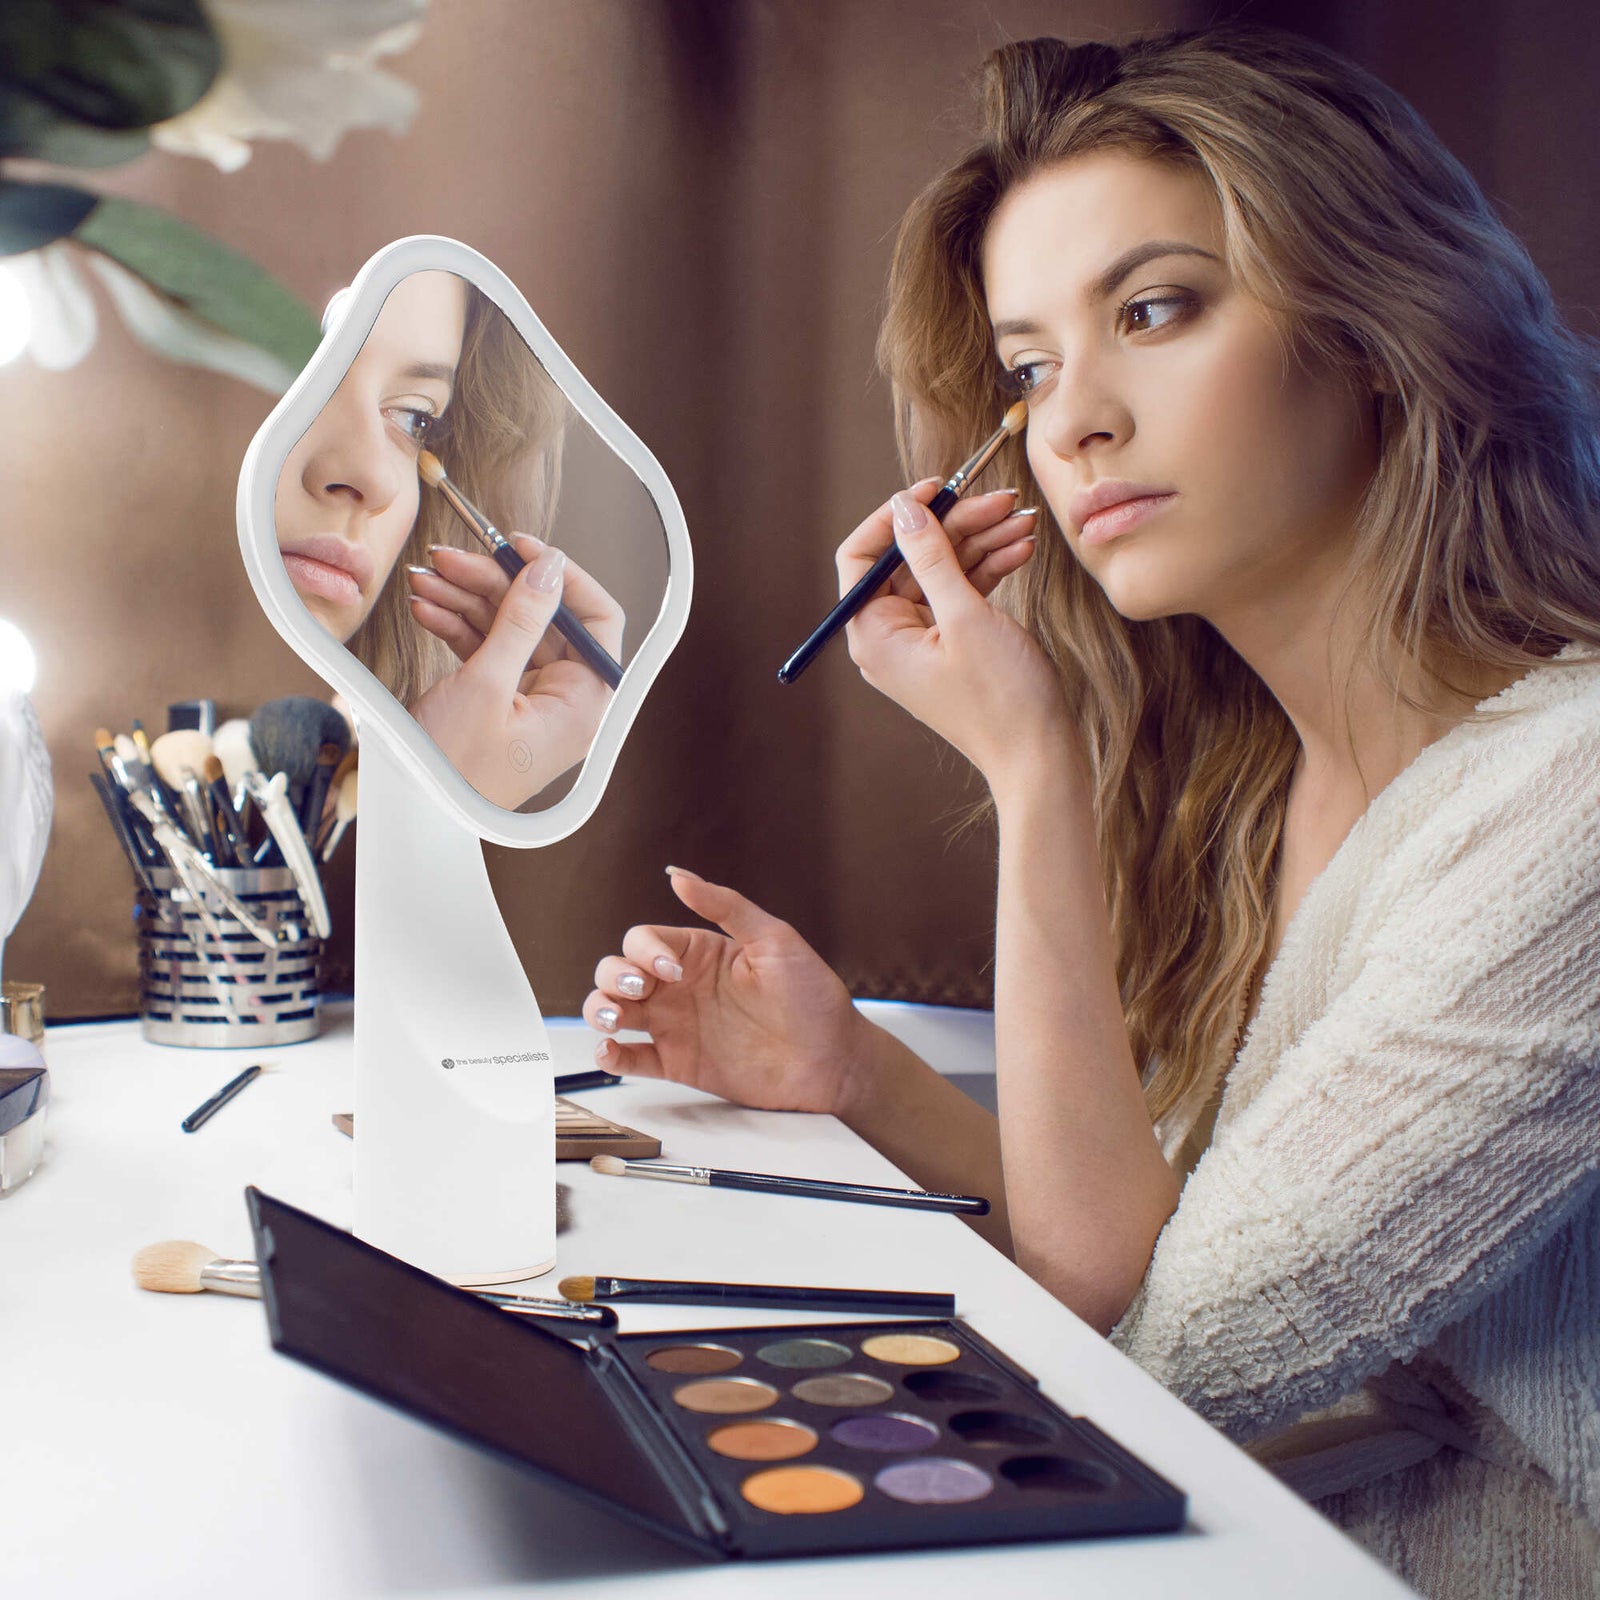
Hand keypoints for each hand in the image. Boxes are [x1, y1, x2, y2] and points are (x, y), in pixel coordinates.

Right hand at [405, 534, 623, 807]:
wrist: (411, 818)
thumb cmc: (451, 773)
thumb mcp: (486, 685)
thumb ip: (521, 621)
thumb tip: (548, 569)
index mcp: (583, 705)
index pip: (598, 621)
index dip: (564, 577)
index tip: (525, 548)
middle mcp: (565, 703)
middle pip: (545, 619)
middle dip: (496, 584)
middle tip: (453, 558)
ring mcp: (531, 703)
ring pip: (511, 631)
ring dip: (468, 600)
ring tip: (428, 579)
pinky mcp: (499, 705)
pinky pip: (488, 652)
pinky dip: (459, 628)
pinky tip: (429, 608)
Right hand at [581, 867, 867, 1115]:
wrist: (833, 1060)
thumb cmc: (813, 997)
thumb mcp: (775, 938)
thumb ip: (725, 905)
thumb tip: (678, 875)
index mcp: (699, 953)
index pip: (643, 940)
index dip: (646, 951)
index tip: (674, 970)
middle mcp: (681, 987)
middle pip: (617, 972)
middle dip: (615, 976)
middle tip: (642, 990)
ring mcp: (677, 1026)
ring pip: (615, 1011)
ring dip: (600, 1010)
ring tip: (613, 1019)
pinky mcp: (680, 1064)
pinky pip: (633, 1060)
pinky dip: (611, 1056)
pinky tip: (611, 1051)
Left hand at [839, 481, 1065, 785]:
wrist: (1040, 755)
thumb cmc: (1001, 697)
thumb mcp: (965, 616)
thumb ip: (931, 556)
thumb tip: (904, 507)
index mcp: (874, 635)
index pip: (861, 557)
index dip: (895, 516)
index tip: (936, 489)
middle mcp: (888, 639)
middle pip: (910, 559)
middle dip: (957, 525)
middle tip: (1003, 499)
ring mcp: (921, 643)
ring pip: (942, 572)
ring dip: (982, 542)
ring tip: (1025, 520)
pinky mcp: (952, 646)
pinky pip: (961, 594)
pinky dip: (989, 569)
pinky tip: (1022, 549)